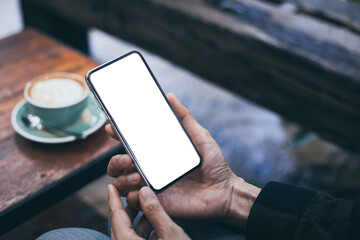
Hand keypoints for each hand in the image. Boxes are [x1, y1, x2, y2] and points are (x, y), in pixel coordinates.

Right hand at [106, 93, 260, 228]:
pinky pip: (133, 200)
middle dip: (115, 160)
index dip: (117, 134)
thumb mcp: (200, 136)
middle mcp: (149, 168)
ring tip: (137, 173)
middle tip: (128, 157)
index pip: (130, 143)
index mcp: (157, 152)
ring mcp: (151, 185)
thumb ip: (185, 117)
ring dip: (122, 177)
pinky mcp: (155, 202)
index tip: (112, 127)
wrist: (224, 191)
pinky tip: (143, 189)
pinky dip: (133, 195)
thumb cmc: (213, 163)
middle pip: (118, 164)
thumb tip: (170, 96)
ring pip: (120, 182)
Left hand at [108, 184, 189, 239]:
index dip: (113, 199)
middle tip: (134, 194)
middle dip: (126, 208)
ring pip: (127, 235)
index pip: (116, 216)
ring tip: (148, 208)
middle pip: (119, 225)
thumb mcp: (171, 234)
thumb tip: (144, 191)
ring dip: (136, 221)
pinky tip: (155, 228)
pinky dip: (142, 233)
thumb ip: (156, 212)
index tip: (110, 186)